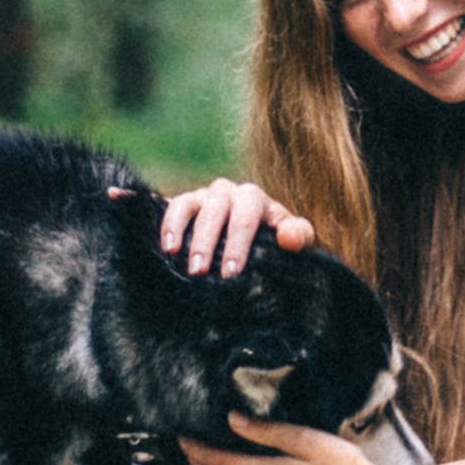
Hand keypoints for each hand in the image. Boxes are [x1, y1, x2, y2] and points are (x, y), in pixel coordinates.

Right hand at [157, 179, 314, 277]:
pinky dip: (167, 224)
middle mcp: (228, 192)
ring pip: (190, 205)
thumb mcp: (293, 240)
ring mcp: (204, 196)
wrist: (254, 236)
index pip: (246, 217)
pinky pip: (173, 207)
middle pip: (216, 210)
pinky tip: (166, 246)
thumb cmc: (274, 240)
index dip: (238, 245)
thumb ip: (298, 236)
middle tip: (199, 272)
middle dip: (207, 242)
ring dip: (181, 230)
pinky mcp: (185, 203)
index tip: (230, 272)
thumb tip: (288, 237)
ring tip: (175, 255)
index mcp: (254, 199)